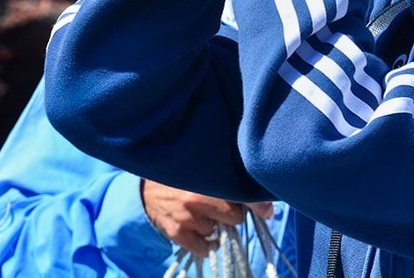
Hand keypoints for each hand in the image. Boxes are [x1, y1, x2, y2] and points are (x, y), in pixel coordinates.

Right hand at [141, 179, 272, 257]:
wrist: (145, 187)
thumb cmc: (182, 174)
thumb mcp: (204, 167)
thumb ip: (228, 175)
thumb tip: (260, 196)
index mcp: (208, 176)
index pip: (241, 193)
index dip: (258, 204)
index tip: (268, 211)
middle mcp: (198, 197)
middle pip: (234, 216)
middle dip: (234, 213)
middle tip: (224, 205)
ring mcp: (187, 217)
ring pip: (219, 232)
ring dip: (217, 226)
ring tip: (206, 213)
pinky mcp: (177, 233)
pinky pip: (204, 248)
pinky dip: (206, 243)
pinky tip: (200, 228)